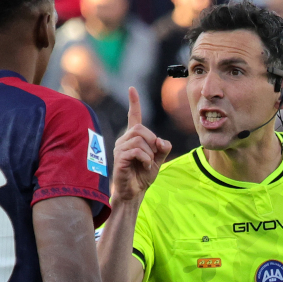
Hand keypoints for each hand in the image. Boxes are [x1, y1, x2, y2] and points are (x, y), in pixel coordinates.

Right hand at [112, 88, 170, 203]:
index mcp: (133, 138)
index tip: (132, 89)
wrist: (134, 192)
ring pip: (139, 139)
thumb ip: (163, 149)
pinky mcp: (119, 159)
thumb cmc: (143, 176)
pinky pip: (136, 151)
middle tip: (154, 154)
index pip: (133, 116)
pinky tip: (146, 166)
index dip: (134, 103)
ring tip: (148, 163)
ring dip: (149, 152)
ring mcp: (120, 149)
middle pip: (140, 128)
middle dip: (152, 140)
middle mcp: (124, 140)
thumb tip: (162, 141)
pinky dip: (146, 158)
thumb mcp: (158, 160)